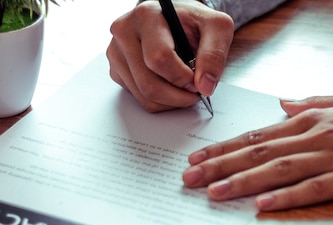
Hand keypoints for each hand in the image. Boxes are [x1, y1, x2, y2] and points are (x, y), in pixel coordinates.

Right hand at [106, 0, 233, 111]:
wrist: (176, 21)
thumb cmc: (193, 22)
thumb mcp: (216, 27)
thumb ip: (215, 53)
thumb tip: (204, 85)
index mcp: (147, 16)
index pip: (159, 59)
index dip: (182, 78)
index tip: (196, 81)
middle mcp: (125, 32)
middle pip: (149, 84)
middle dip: (178, 96)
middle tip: (194, 91)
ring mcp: (117, 52)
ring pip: (144, 96)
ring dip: (171, 101)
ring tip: (185, 89)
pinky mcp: (117, 70)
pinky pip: (139, 98)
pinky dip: (160, 101)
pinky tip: (171, 87)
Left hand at [182, 86, 332, 210]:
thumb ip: (313, 102)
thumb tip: (281, 103)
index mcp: (314, 118)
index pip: (259, 134)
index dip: (225, 148)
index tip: (198, 159)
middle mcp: (318, 134)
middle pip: (260, 151)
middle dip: (220, 166)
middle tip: (189, 180)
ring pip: (280, 169)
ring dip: (244, 182)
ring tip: (214, 194)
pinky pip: (315, 188)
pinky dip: (288, 196)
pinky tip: (264, 205)